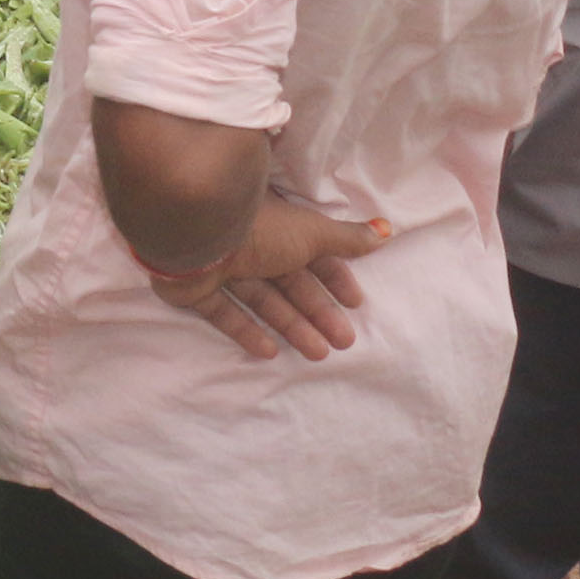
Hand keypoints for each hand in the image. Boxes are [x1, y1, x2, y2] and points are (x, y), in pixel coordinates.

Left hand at [146, 195, 392, 364]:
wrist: (196, 231)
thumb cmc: (260, 228)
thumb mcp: (312, 232)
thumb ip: (346, 238)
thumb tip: (386, 231)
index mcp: (276, 225)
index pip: (310, 254)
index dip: (333, 278)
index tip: (355, 304)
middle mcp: (249, 244)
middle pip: (288, 283)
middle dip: (318, 311)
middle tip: (344, 342)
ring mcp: (219, 265)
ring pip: (261, 300)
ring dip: (290, 325)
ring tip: (317, 353)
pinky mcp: (193, 288)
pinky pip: (222, 311)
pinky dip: (245, 330)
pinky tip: (268, 351)